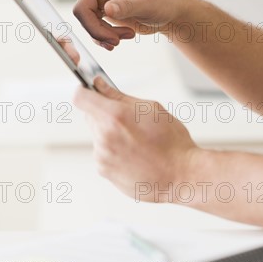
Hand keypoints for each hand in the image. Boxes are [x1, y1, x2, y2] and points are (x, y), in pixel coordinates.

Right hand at [24, 0, 197, 50]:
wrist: (170, 14)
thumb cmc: (162, 0)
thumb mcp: (148, 3)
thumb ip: (127, 7)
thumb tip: (108, 10)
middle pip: (80, 11)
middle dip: (96, 29)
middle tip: (117, 40)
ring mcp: (101, 2)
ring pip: (86, 24)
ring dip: (104, 36)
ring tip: (126, 38)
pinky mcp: (104, 15)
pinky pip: (94, 30)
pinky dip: (106, 39)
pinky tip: (121, 40)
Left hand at [73, 77, 198, 201]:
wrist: (181, 175)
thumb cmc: (173, 142)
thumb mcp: (152, 109)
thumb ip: (120, 96)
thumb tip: (101, 86)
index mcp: (115, 116)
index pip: (81, 98)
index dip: (84, 91)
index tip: (89, 90)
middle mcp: (104, 137)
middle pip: (91, 117)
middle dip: (106, 114)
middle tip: (129, 120)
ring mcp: (102, 156)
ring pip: (99, 136)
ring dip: (112, 134)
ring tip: (138, 142)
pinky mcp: (104, 171)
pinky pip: (104, 154)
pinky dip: (116, 152)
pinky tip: (135, 155)